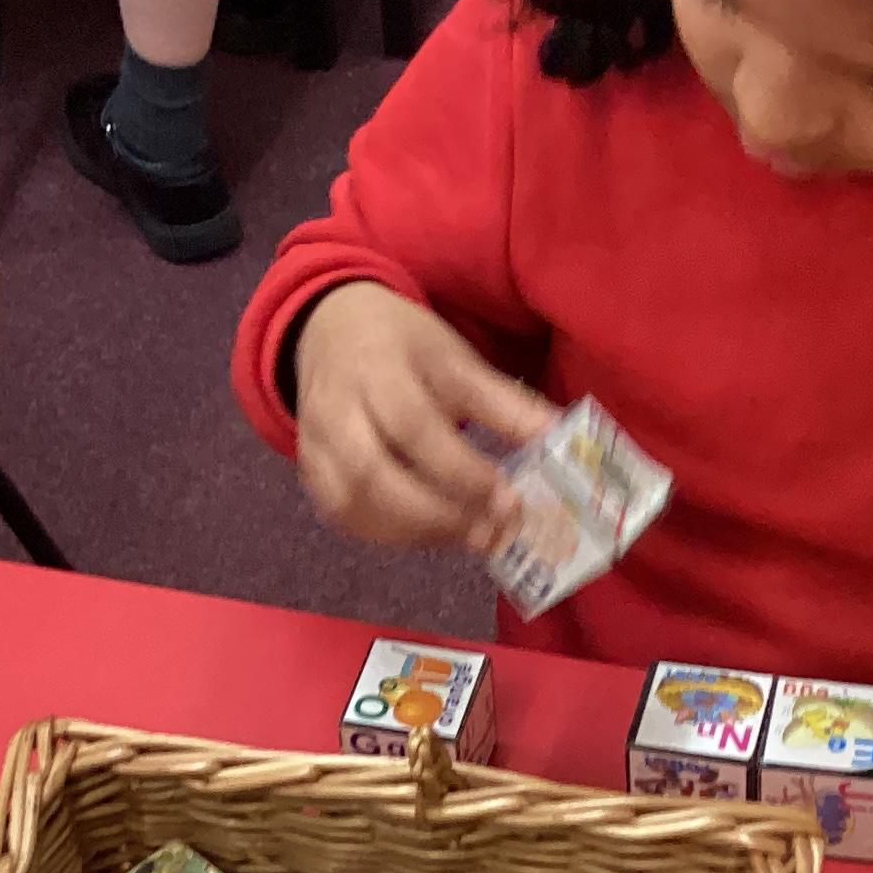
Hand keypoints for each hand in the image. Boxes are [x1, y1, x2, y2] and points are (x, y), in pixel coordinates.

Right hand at [293, 282, 555, 552]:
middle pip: (372, 476)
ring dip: (416, 533)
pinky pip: (345, 518)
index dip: (462, 471)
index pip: (413, 427)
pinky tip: (435, 536)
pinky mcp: (310, 474)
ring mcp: (315, 447)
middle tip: (492, 534)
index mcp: (376, 369)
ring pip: (353, 505)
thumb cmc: (403, 347)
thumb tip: (563, 439)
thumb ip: (505, 403)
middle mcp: (335, 411)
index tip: (511, 500)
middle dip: (437, 514)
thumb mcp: (456, 358)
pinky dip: (392, 536)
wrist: (330, 333)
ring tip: (471, 539)